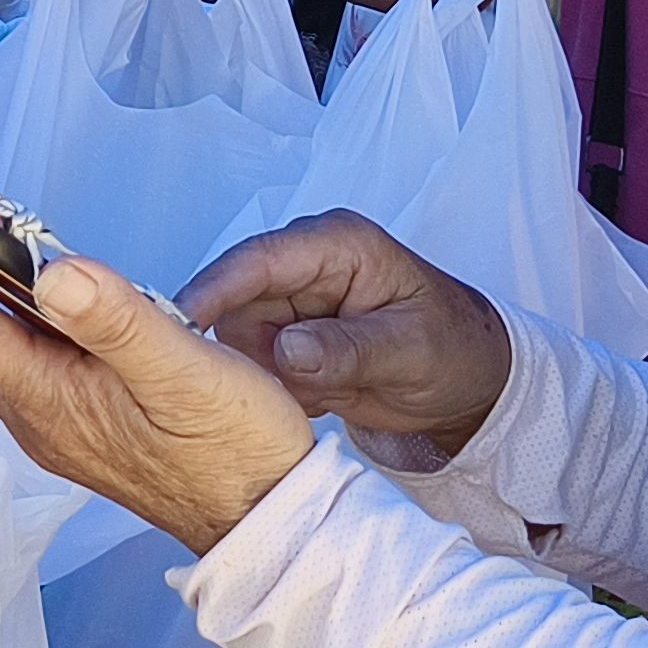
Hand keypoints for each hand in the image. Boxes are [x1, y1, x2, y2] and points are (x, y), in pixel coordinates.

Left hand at [0, 206, 314, 553]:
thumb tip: (54, 271)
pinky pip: (18, 351)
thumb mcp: (185, 374)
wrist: (272, 525)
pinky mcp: (82, 418)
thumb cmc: (235, 450)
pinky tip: (16, 276)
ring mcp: (55, 419)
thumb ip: (119, 321)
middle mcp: (35, 414)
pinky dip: (0, 303)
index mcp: (45, 400)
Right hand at [181, 210, 514, 461]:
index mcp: (337, 245)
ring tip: (313, 398)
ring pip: (234, 339)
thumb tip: (286, 350)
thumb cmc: (455, 349)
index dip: (211, 289)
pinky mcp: (283, 338)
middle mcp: (304, 267)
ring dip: (260, 377)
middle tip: (259, 392)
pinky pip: (250, 365)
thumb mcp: (410, 350)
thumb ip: (349, 349)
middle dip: (239, 350)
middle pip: (233, 301)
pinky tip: (316, 401)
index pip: (257, 260)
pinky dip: (273, 392)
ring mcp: (290, 304)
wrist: (471, 383)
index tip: (176, 325)